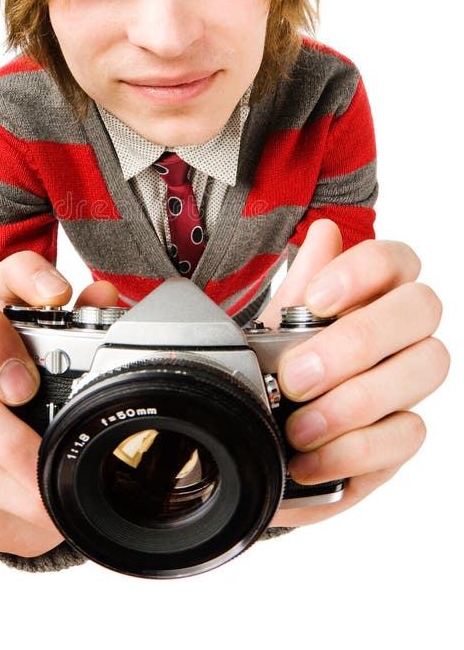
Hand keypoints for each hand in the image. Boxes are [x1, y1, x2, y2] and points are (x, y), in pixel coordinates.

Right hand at [0, 252, 117, 556]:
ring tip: (40, 461)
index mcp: (10, 327)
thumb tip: (102, 293)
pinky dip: (9, 484)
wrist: (40, 507)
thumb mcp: (81, 384)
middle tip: (24, 386)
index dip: (24, 276)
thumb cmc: (58, 429)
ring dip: (2, 431)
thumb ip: (90, 336)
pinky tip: (35, 496)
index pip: (2, 278)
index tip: (57, 297)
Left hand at [261, 220, 449, 527]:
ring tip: (298, 427)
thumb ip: (301, 283)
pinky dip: (351, 450)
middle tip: (297, 376)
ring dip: (354, 401)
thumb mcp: (275, 327)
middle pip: (421, 309)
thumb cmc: (279, 370)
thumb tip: (325, 231)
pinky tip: (310, 458)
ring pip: (425, 368)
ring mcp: (410, 382)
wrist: (264, 435)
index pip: (395, 259)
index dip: (361, 272)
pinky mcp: (405, 436)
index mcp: (373, 292)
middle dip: (357, 341)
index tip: (314, 300)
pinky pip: (406, 435)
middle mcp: (404, 331)